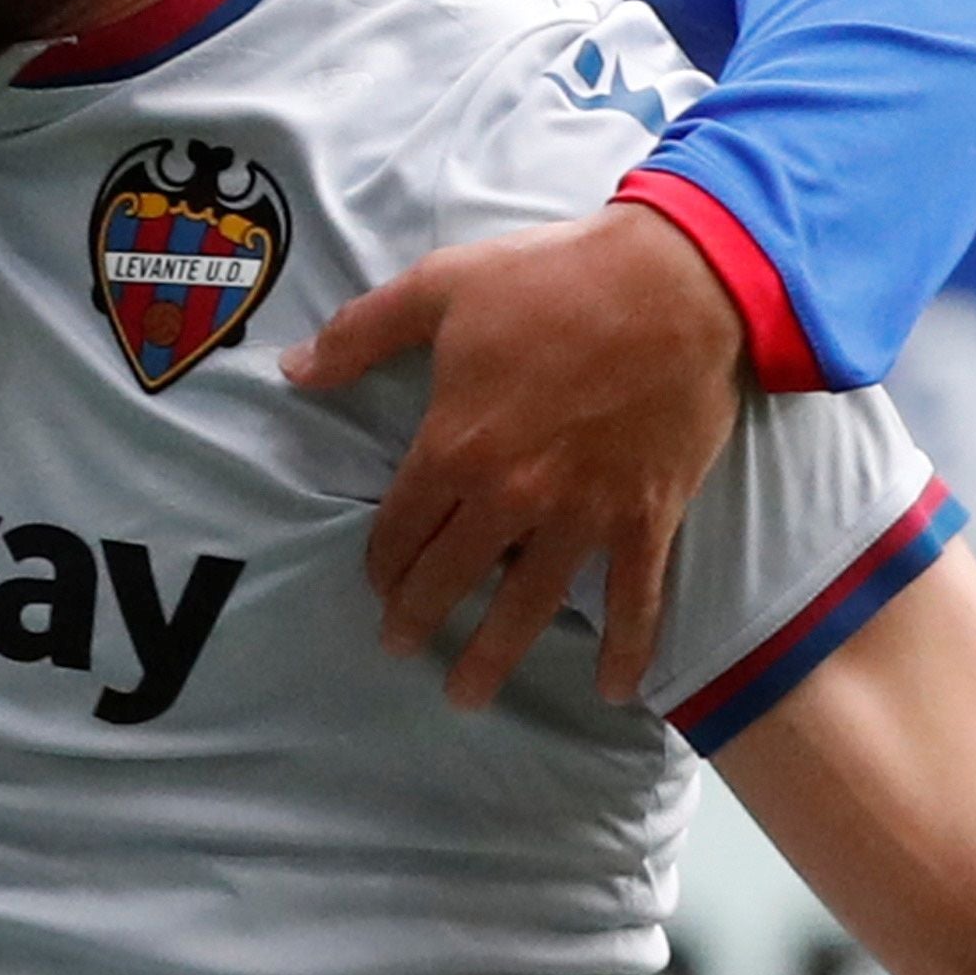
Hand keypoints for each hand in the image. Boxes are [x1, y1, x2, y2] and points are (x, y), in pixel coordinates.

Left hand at [284, 202, 746, 708]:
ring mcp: (581, 515)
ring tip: (467, 696)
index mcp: (455, 447)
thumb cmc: (557, 278)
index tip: (377, 584)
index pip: (400, 530)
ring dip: (492, 659)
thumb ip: (362, 332)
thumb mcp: (443, 286)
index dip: (381, 565)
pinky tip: (612, 692)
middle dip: (417, 621)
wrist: (681, 280)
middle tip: (402, 648)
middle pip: (449, 579)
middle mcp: (512, 497)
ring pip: (526, 607)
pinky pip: (633, 600)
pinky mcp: (645, 518)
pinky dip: (626, 651)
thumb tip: (294, 368)